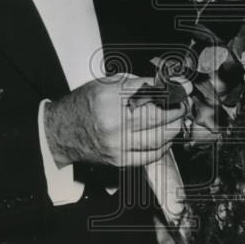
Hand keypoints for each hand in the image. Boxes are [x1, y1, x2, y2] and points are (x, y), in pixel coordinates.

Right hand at [44, 73, 185, 166]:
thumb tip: (164, 84)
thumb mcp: (105, 84)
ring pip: (158, 137)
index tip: (183, 87)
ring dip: (173, 128)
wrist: (61, 132)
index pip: (149, 91)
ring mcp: (117, 143)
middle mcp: (113, 121)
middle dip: (176, 109)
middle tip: (183, 104)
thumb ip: (134, 83)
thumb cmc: (83, 105)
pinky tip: (165, 137)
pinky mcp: (119, 160)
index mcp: (109, 97)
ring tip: (177, 120)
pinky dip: (163, 146)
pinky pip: (150, 155)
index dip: (171, 89)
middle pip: (158, 115)